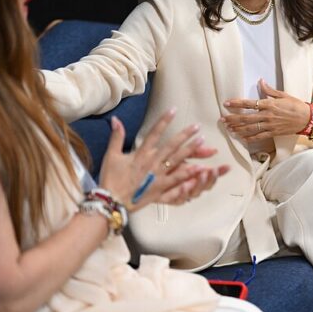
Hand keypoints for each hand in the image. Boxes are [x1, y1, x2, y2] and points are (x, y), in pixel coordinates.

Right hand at [98, 109, 228, 210]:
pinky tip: (199, 167)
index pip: (154, 133)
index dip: (164, 120)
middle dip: (184, 134)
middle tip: (196, 126)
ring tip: (201, 141)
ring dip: (190, 150)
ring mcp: (158, 176)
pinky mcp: (160, 189)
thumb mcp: (111, 155)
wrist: (112, 201)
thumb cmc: (111, 179)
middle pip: (171, 145)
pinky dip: (188, 174)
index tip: (173, 110)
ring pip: (177, 160)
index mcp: (140, 154)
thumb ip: (117, 137)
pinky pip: (177, 180)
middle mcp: (152, 163)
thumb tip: (116, 119)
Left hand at [222, 78, 311, 140]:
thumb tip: (260, 81)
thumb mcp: (283, 95)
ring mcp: (270, 125)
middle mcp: (267, 115)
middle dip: (233, 119)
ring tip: (229, 129)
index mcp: (269, 104)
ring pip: (250, 128)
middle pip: (246, 118)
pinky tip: (242, 138)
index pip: (249, 103)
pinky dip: (250, 138)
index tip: (226, 104)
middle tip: (223, 120)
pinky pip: (259, 136)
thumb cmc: (296, 105)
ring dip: (238, 129)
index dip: (236, 104)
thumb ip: (269, 90)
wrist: (307, 118)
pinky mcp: (273, 133)